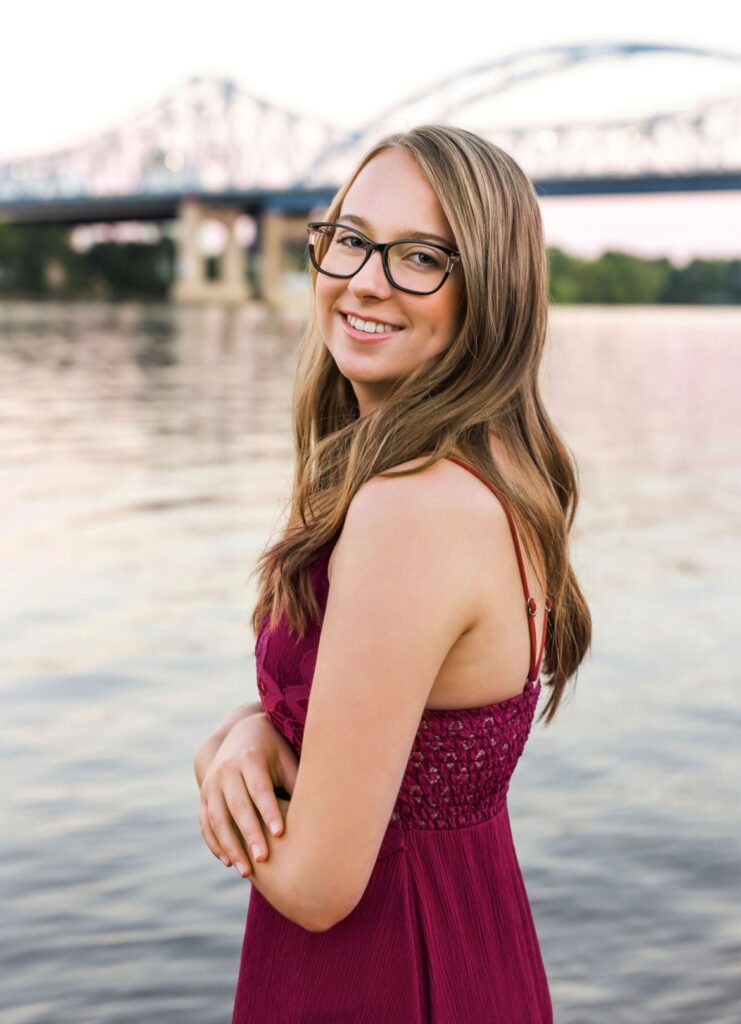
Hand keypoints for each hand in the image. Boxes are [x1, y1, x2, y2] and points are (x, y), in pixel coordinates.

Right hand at [198, 712, 298, 877]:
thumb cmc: (273, 751)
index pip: (259, 788)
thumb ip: (296, 782)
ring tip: (246, 871)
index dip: (269, 810)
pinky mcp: (203, 796)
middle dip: (249, 834)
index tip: (280, 834)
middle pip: (237, 806)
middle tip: (263, 859)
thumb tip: (319, 810)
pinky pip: (206, 824)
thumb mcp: (286, 759)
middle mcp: (226, 770)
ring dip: (230, 846)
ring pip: (217, 819)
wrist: (240, 733)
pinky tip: (229, 862)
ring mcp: (211, 784)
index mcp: (249, 759)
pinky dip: (215, 844)